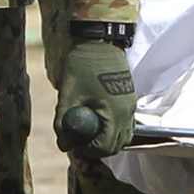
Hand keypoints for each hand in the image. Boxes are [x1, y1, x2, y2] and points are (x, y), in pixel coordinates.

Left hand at [54, 36, 137, 159]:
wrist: (98, 43)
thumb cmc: (82, 68)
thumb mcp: (68, 96)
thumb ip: (63, 123)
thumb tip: (63, 144)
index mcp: (114, 113)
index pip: (105, 147)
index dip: (88, 151)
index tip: (74, 145)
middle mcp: (127, 112)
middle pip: (117, 145)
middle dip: (98, 148)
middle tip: (80, 142)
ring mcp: (131, 106)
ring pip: (124, 135)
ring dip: (107, 139)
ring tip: (88, 132)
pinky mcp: (129, 100)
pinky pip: (125, 124)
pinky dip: (113, 129)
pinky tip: (97, 121)